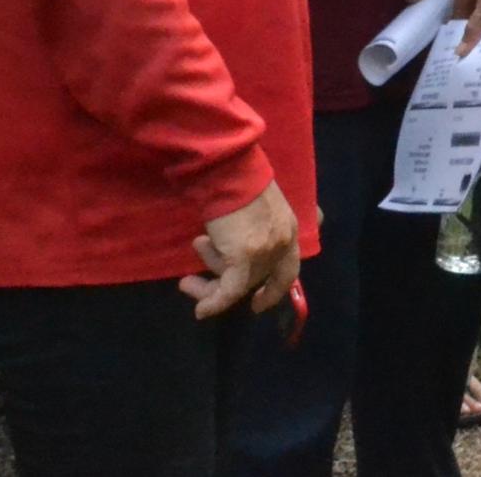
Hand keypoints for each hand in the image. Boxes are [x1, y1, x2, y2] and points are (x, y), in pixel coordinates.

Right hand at [182, 181, 299, 318]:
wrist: (227, 171)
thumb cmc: (236, 182)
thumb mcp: (257, 205)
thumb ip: (255, 226)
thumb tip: (227, 250)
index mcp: (289, 228)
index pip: (288, 270)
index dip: (274, 290)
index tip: (257, 302)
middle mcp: (282, 243)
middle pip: (257, 278)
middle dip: (226, 281)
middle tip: (200, 284)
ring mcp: (265, 251)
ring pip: (239, 283)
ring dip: (211, 281)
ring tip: (192, 263)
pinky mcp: (244, 258)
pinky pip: (229, 290)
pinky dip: (213, 301)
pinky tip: (201, 310)